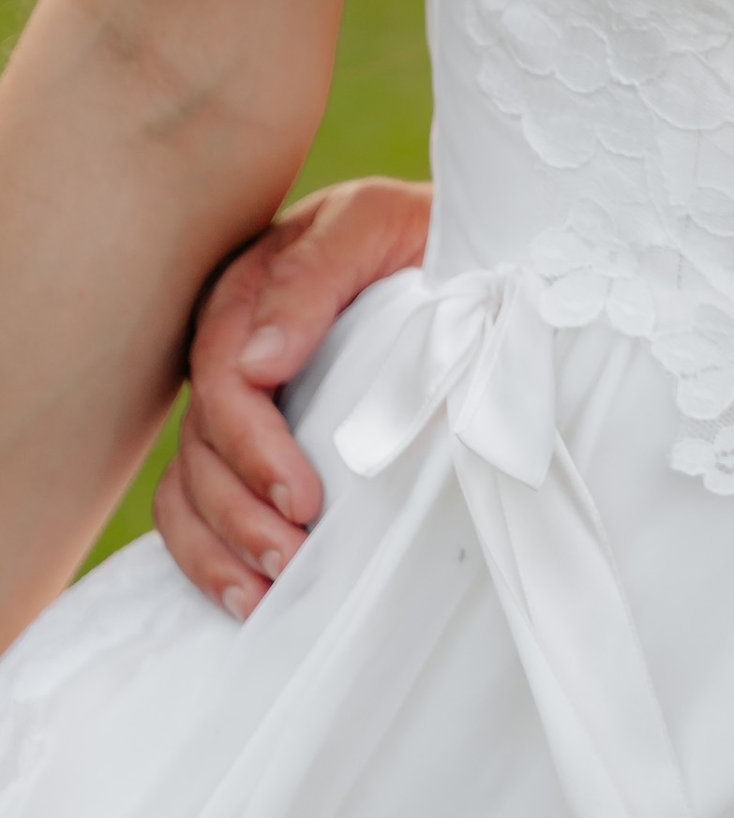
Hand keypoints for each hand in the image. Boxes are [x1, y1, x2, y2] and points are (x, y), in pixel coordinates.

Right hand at [155, 178, 433, 616]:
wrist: (461, 241)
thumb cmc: (417, 233)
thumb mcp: (376, 222)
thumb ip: (318, 274)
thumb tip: (258, 362)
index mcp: (252, 291)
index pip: (223, 379)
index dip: (254, 446)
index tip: (303, 496)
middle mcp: (233, 348)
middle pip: (202, 444)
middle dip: (240, 510)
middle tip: (293, 555)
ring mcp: (239, 399)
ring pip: (189, 483)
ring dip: (220, 545)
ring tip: (267, 592)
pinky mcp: (252, 440)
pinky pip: (196, 502)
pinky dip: (209, 554)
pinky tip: (244, 594)